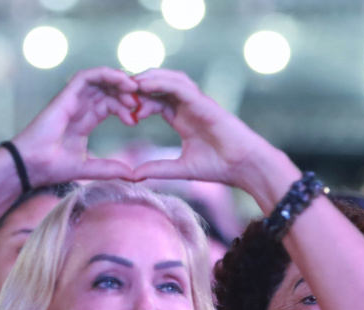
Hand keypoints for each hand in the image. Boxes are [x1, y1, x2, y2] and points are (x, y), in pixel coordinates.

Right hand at [11, 67, 139, 183]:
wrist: (31, 165)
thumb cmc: (52, 167)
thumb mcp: (89, 168)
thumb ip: (110, 169)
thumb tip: (133, 175)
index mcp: (84, 120)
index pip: (109, 105)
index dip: (124, 108)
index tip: (136, 120)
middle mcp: (79, 107)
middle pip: (107, 90)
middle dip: (126, 93)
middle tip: (139, 104)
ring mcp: (72, 99)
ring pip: (100, 80)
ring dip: (119, 81)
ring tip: (134, 90)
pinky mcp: (66, 95)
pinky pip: (88, 76)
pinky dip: (106, 74)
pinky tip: (122, 81)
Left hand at [130, 69, 279, 190]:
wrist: (243, 167)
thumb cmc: (219, 167)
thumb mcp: (180, 169)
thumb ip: (157, 169)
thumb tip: (133, 176)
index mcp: (183, 118)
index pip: (157, 102)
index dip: (139, 102)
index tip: (122, 109)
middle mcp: (189, 107)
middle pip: (161, 86)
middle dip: (141, 85)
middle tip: (119, 88)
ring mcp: (197, 102)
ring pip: (169, 80)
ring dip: (149, 78)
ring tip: (129, 81)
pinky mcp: (204, 103)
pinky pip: (180, 87)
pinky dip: (162, 82)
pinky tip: (145, 84)